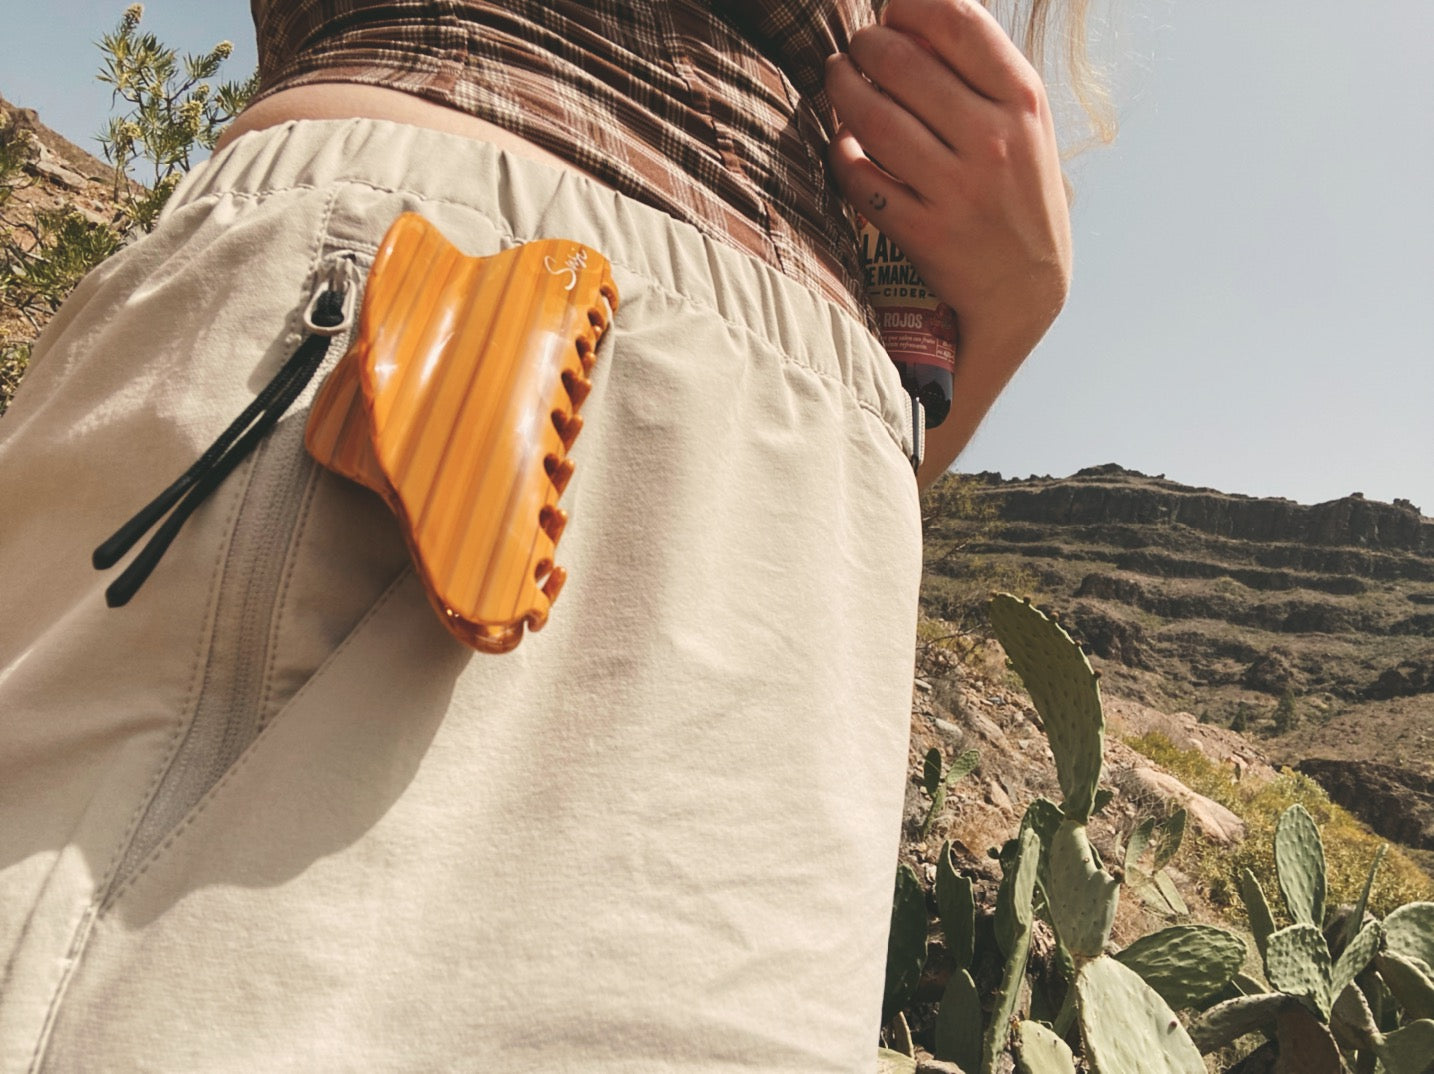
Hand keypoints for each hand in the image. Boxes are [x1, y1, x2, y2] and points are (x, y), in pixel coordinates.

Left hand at [824, 0, 1072, 480]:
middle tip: (856, 50)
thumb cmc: (1018, 194)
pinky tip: (841, 141)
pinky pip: (860, 177)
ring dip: (841, 89)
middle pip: (903, 63)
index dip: (910, 6)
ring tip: (836, 79)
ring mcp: (956, 189)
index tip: (891, 10)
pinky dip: (841, 153)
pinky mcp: (923, 231)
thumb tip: (916, 17)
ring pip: (872, 117)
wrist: (1025, 289)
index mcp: (1023, 103)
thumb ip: (983, 72)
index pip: (957, 22)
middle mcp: (993, 141)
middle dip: (865, 46)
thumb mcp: (1026, 126)